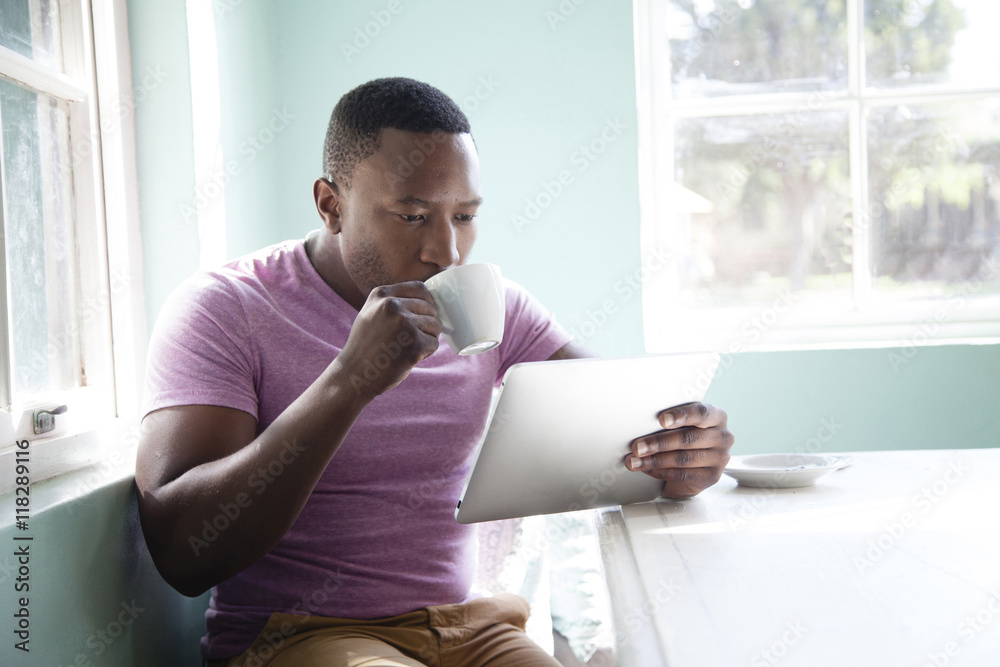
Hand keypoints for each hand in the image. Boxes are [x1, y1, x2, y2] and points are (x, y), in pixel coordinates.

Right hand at [336, 281, 441, 397]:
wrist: (355, 374)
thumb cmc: (366, 346)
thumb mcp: (371, 313)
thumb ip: (392, 302)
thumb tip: (428, 300)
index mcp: (381, 295)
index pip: (419, 288)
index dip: (428, 302)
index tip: (424, 314)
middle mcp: (392, 306)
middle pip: (430, 308)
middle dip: (427, 324)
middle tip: (411, 339)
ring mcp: (403, 324)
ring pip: (435, 325)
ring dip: (428, 338)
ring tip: (408, 348)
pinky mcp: (414, 343)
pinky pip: (434, 343)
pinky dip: (426, 353)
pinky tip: (409, 357)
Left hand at [624, 402, 733, 498]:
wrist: (692, 466)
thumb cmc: (683, 436)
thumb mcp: (681, 424)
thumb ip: (671, 420)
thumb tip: (641, 422)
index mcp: (716, 416)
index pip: (701, 413)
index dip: (681, 415)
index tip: (661, 420)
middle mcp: (723, 436)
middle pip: (688, 438)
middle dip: (659, 442)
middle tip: (637, 446)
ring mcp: (720, 458)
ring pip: (683, 458)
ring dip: (655, 460)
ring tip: (635, 460)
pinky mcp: (711, 477)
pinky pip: (682, 474)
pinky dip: (660, 472)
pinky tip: (647, 469)